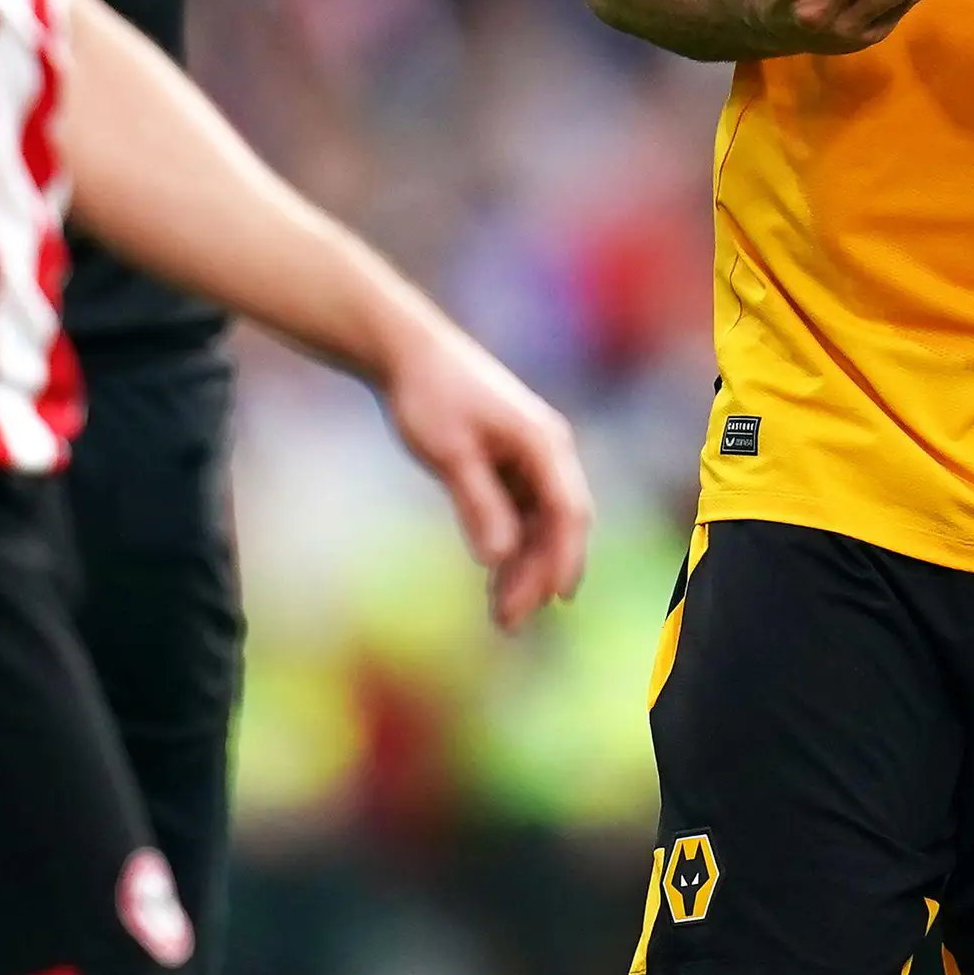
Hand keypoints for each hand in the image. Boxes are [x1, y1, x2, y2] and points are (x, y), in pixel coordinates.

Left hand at [378, 315, 594, 629]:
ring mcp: (529, 456)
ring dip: (525, 567)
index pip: (568, 510)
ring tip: (500, 615)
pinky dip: (511, 546)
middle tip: (508, 622)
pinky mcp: (508, 462)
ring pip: (540, 525)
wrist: (405, 352)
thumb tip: (500, 559)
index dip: (566, 558)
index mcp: (543, 443)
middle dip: (539, 575)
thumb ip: (478, 503)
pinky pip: (521, 513)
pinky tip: (494, 580)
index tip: (555, 600)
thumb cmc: (428, 395)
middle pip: (558, 524)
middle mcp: (546, 450)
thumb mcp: (449, 453)